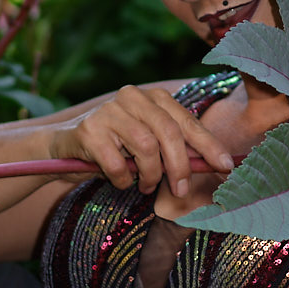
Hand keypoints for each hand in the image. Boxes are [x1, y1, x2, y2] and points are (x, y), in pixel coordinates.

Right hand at [48, 85, 233, 197]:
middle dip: (180, 166)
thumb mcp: (147, 143)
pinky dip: (124, 180)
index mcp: (151, 97)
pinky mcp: (88, 131)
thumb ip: (175, 148)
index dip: (209, 144)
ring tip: (146, 185)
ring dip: (151, 175)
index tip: (226, 166)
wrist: (62, 147)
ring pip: (146, 147)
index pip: (186, 121)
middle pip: (169, 132)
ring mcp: (108, 111)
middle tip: (181, 190)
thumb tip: (213, 164)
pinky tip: (122, 182)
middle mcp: (131, 96)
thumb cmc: (114, 148)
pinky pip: (117, 163)